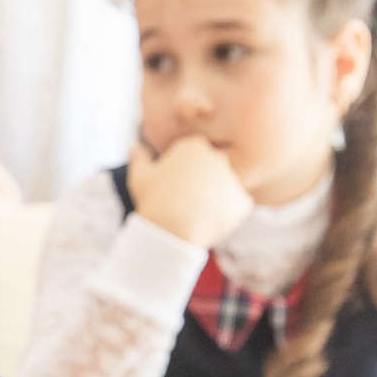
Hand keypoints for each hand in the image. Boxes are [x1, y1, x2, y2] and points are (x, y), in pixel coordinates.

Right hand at [126, 136, 252, 251]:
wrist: (172, 230)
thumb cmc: (153, 201)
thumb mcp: (140, 178)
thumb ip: (139, 159)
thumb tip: (134, 148)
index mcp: (194, 146)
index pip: (194, 157)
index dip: (183, 174)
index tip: (174, 188)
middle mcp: (218, 157)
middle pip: (212, 171)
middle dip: (202, 185)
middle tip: (185, 204)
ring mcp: (232, 179)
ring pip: (224, 190)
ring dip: (214, 200)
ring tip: (196, 216)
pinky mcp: (242, 201)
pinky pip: (236, 208)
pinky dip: (226, 216)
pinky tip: (208, 223)